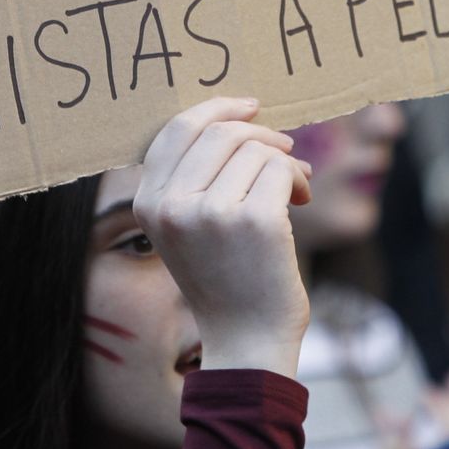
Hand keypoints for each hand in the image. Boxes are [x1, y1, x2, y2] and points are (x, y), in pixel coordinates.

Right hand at [134, 97, 312, 377]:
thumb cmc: (226, 280)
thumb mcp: (188, 228)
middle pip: (220, 132)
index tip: (250, 107)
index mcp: (148, 204)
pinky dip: (297, 178)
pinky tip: (300, 200)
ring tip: (294, 188)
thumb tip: (239, 117)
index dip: (215, 109)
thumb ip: (194, 178)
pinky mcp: (253, 220)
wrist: (247, 341)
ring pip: (255, 148)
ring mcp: (210, 213)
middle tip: (286, 150)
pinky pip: (280, 168)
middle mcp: (172, 206)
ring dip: (284, 161)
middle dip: (260, 134)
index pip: (175, 130)